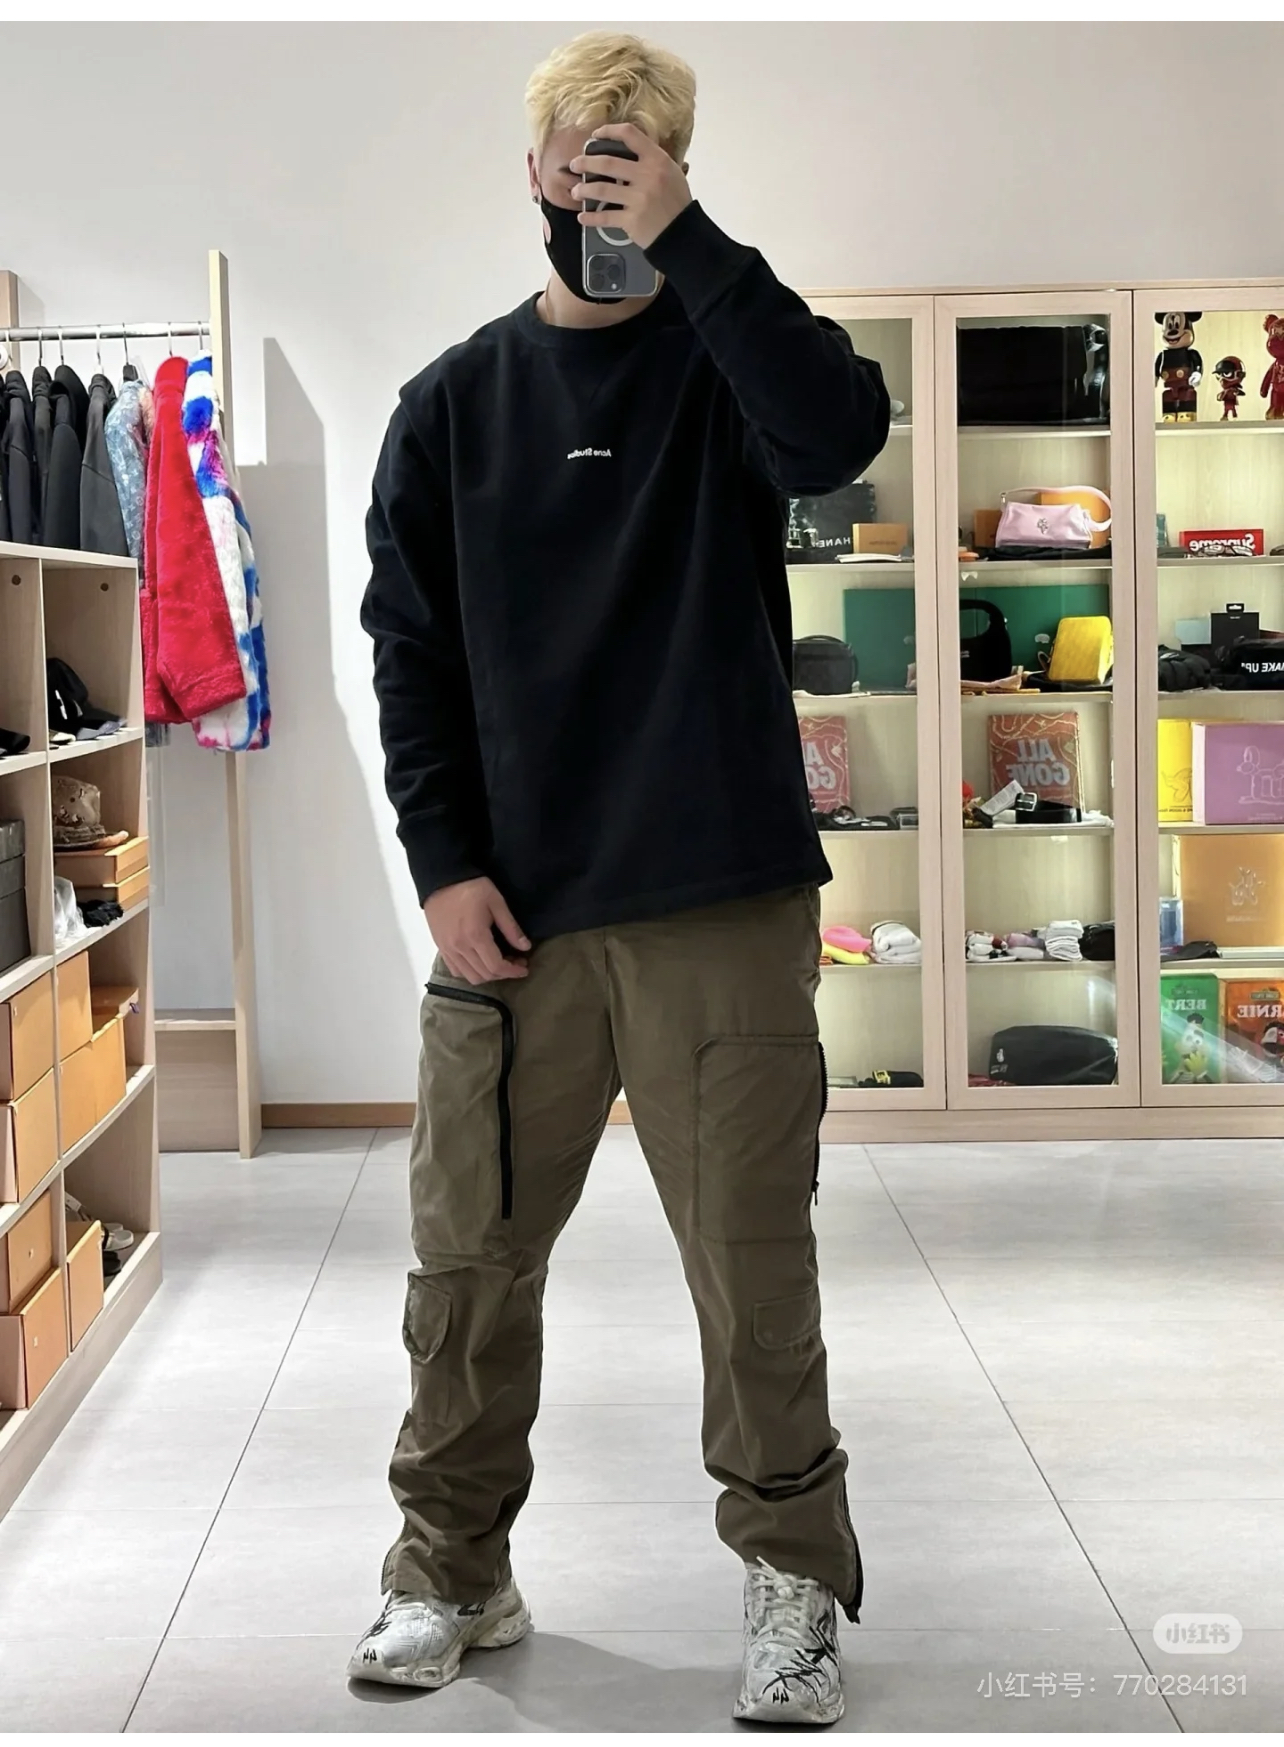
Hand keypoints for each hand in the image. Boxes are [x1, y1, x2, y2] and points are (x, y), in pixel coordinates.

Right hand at [425, 877, 529, 983]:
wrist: (442, 879)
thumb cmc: (471, 887)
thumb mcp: (496, 903)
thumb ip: (511, 928)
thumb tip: (525, 947)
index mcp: (476, 936)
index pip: (496, 966)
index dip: (513, 971)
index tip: (524, 968)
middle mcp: (460, 947)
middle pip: (484, 975)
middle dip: (504, 973)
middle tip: (515, 962)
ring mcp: (448, 949)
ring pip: (470, 977)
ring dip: (487, 975)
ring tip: (498, 963)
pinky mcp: (441, 947)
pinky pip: (456, 970)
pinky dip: (470, 972)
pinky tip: (479, 962)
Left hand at [569, 123, 690, 252]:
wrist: (683, 233)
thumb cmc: (677, 202)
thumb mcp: (672, 173)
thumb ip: (652, 160)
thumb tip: (631, 148)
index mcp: (656, 159)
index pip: (630, 135)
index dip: (608, 131)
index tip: (595, 136)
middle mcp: (646, 176)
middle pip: (607, 163)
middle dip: (585, 162)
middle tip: (574, 165)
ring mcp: (638, 199)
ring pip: (602, 189)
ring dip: (583, 190)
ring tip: (575, 191)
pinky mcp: (632, 220)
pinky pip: (605, 217)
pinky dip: (590, 218)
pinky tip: (582, 217)